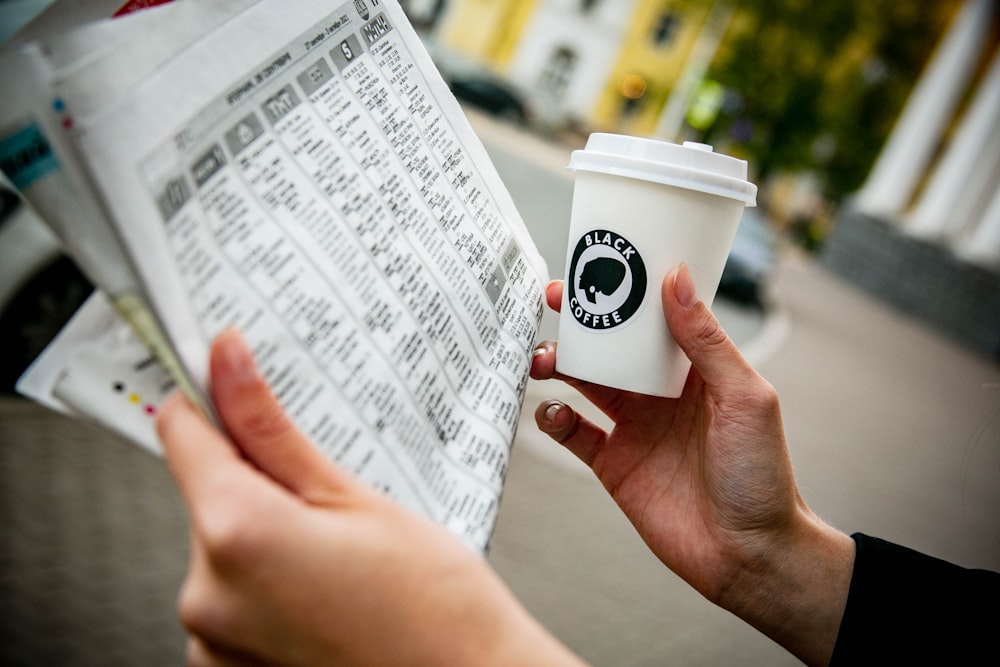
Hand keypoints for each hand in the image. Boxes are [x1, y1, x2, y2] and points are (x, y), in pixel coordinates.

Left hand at [157, 329, 583, 666]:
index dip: (212, 400)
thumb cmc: (435, 605)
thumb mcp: (356, 497)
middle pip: (208, 495)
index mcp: (237, 534)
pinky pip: (231, 599)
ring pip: (222, 548)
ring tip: (341, 556)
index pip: (182, 432)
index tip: (237, 384)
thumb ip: (272, 429)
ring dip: (265, 538)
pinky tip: (326, 592)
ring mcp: (211, 644)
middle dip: (259, 483)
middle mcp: (206, 596)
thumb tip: (225, 361)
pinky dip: (267, 586)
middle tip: (329, 494)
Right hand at [530, 264, 853, 665]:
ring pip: (583, 382)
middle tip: (554, 300)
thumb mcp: (745, 397)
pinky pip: (572, 432)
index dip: (625, 290)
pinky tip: (553, 412)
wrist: (748, 555)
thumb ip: (707, 341)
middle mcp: (659, 393)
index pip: (653, 318)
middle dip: (581, 320)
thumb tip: (676, 278)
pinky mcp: (613, 464)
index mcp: (695, 370)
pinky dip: (553, 418)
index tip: (596, 264)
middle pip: (610, 345)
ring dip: (558, 363)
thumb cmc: (762, 474)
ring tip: (541, 359)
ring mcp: (634, 427)